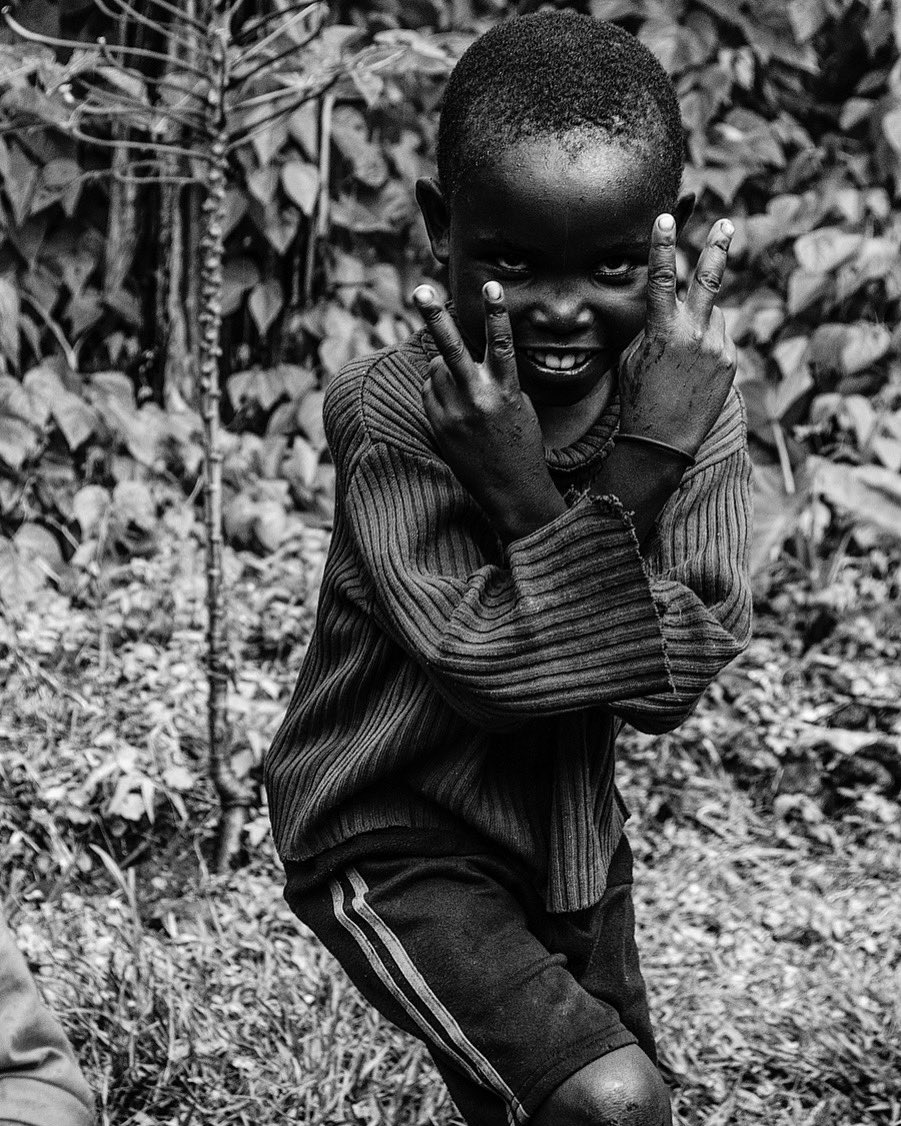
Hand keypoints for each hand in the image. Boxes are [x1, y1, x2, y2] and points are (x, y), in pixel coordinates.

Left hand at [413, 281, 565, 542]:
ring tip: (463, 387)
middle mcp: (478, 398)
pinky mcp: (438, 426)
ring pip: (436, 368)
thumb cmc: (521, 443)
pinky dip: (437, 388)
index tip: (492, 285)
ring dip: (445, 366)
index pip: (500, 343)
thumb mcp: (519, 404)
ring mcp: (454, 412)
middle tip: (420, 290)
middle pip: (451, 347)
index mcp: (506, 390)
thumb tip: (459, 361)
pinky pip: (429, 391)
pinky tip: (454, 405)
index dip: (496, 312)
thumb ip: (494, 379)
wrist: (511, 489)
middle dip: (435, 316)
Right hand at [618, 215, 737, 457]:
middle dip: (718, 248)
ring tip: (683, 356)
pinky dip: (709, 345)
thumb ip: (653, 326)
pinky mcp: (730, 362)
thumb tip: (670, 306)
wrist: (662, 441)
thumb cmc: (638, 399)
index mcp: (662, 330)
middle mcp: (693, 334)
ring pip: (713, 315)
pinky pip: (720, 339)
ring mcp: (716, 347)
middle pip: (709, 280)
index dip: (662, 245)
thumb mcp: (633, 357)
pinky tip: (694, 370)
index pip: (662, 277)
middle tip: (728, 224)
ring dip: (701, 322)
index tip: (666, 218)